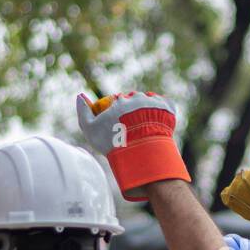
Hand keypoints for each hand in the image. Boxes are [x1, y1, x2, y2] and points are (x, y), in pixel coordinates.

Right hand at [75, 91, 190, 200]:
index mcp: (120, 100)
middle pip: (135, 101)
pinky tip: (159, 122)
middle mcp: (138, 97)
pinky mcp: (169, 108)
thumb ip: (83, 112)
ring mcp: (154, 102)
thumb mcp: (90, 130)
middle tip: (135, 128)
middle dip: (134, 110)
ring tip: (147, 128)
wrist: (140, 154)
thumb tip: (80, 95)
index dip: (119, 111)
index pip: (119, 101)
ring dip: (149, 110)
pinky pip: (167, 105)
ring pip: (150, 102)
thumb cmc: (112, 143)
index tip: (120, 123)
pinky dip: (164, 110)